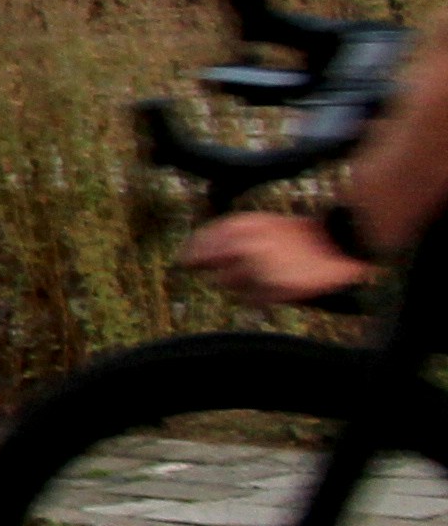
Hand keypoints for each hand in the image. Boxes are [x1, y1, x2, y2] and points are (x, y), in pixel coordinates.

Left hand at [186, 209, 374, 307]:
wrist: (340, 242)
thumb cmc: (298, 236)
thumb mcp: (262, 225)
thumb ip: (230, 237)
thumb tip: (193, 255)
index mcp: (243, 225)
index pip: (201, 242)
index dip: (192, 253)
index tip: (185, 261)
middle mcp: (246, 245)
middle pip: (207, 265)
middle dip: (210, 269)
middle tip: (219, 272)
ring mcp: (260, 268)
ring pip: (228, 284)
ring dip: (239, 283)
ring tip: (263, 275)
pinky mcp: (276, 288)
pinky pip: (252, 299)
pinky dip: (259, 296)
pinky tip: (276, 286)